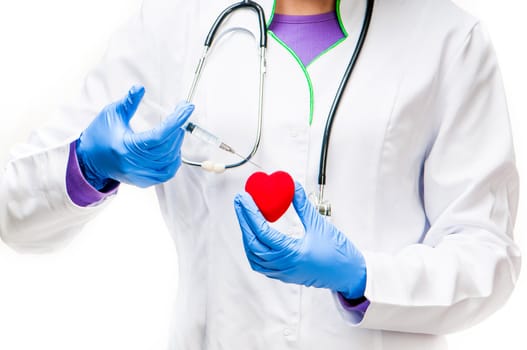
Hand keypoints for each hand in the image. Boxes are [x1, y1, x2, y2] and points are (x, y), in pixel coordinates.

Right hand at [76, 86, 193, 188]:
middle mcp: (134, 164)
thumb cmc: (100, 135)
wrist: (89, 160)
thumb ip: (128, 102)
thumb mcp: (112, 114)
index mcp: (126, 147)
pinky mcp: (144, 181)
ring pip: (169, 160)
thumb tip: (140, 88)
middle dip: (178, 129)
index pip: (159, 135)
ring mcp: (140, 175)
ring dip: (177, 143)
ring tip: (177, 129)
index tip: (187, 108)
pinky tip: (174, 149)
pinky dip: (174, 160)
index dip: (176, 121)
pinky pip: (167, 173)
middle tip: (181, 114)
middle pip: (167, 148)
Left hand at [234, 183, 366, 298]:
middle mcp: (284, 266)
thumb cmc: (339, 253)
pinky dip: (254, 250)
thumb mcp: (320, 224)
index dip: (250, 213)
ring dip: (247, 236)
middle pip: (253, 243)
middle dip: (243, 221)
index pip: (262, 232)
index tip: (244, 199)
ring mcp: (283, 272)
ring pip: (254, 256)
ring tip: (245, 217)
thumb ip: (303, 205)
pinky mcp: (285, 275)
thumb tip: (292, 187)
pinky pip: (261, 265)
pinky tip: (254, 237)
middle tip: (240, 203)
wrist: (349, 274)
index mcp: (292, 253)